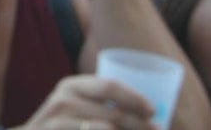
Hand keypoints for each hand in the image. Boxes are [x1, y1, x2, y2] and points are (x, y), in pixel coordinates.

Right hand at [19, 75, 155, 129]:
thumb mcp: (76, 107)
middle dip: (140, 126)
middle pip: (112, 114)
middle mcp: (63, 99)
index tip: (154, 111)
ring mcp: (56, 120)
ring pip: (106, 128)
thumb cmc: (63, 124)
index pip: (108, 86)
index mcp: (72, 85)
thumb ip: (101, 106)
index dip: (134, 98)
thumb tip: (148, 116)